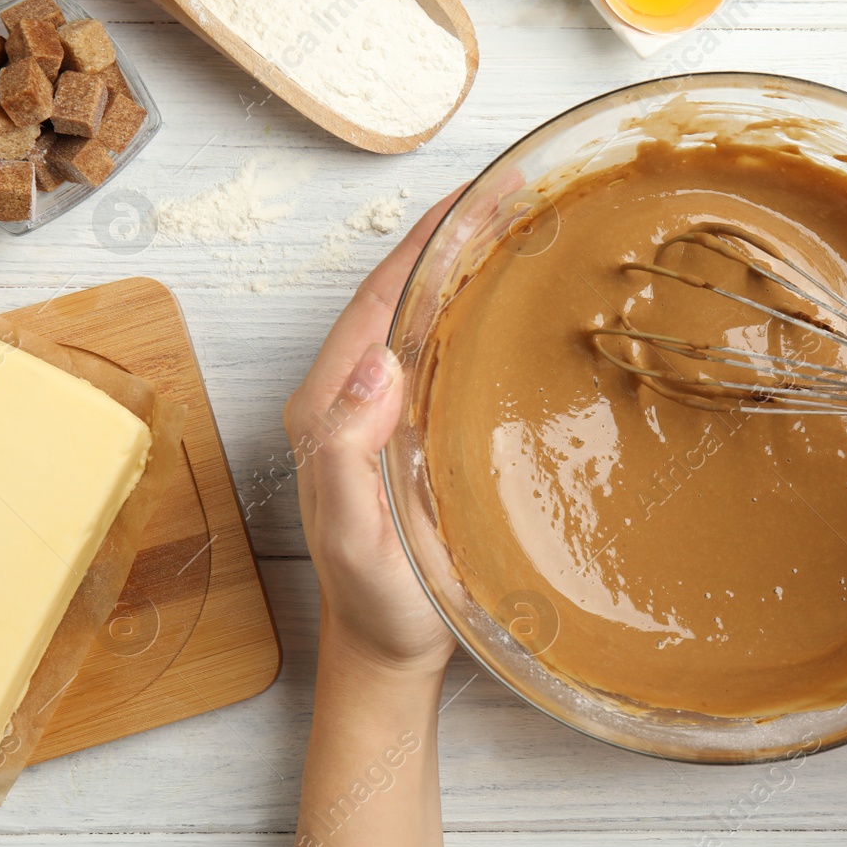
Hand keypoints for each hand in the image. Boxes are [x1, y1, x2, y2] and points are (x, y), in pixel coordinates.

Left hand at [284, 190, 463, 678]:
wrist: (388, 653)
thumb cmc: (377, 603)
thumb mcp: (355, 537)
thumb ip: (346, 454)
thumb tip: (377, 363)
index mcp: (329, 410)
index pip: (378, 303)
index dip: (423, 243)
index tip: (473, 196)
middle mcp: (350, 401)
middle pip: (400, 297)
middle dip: (449, 238)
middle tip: (511, 193)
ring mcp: (382, 416)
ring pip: (421, 320)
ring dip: (462, 269)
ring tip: (517, 227)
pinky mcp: (412, 434)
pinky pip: (440, 355)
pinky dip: (471, 314)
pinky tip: (508, 307)